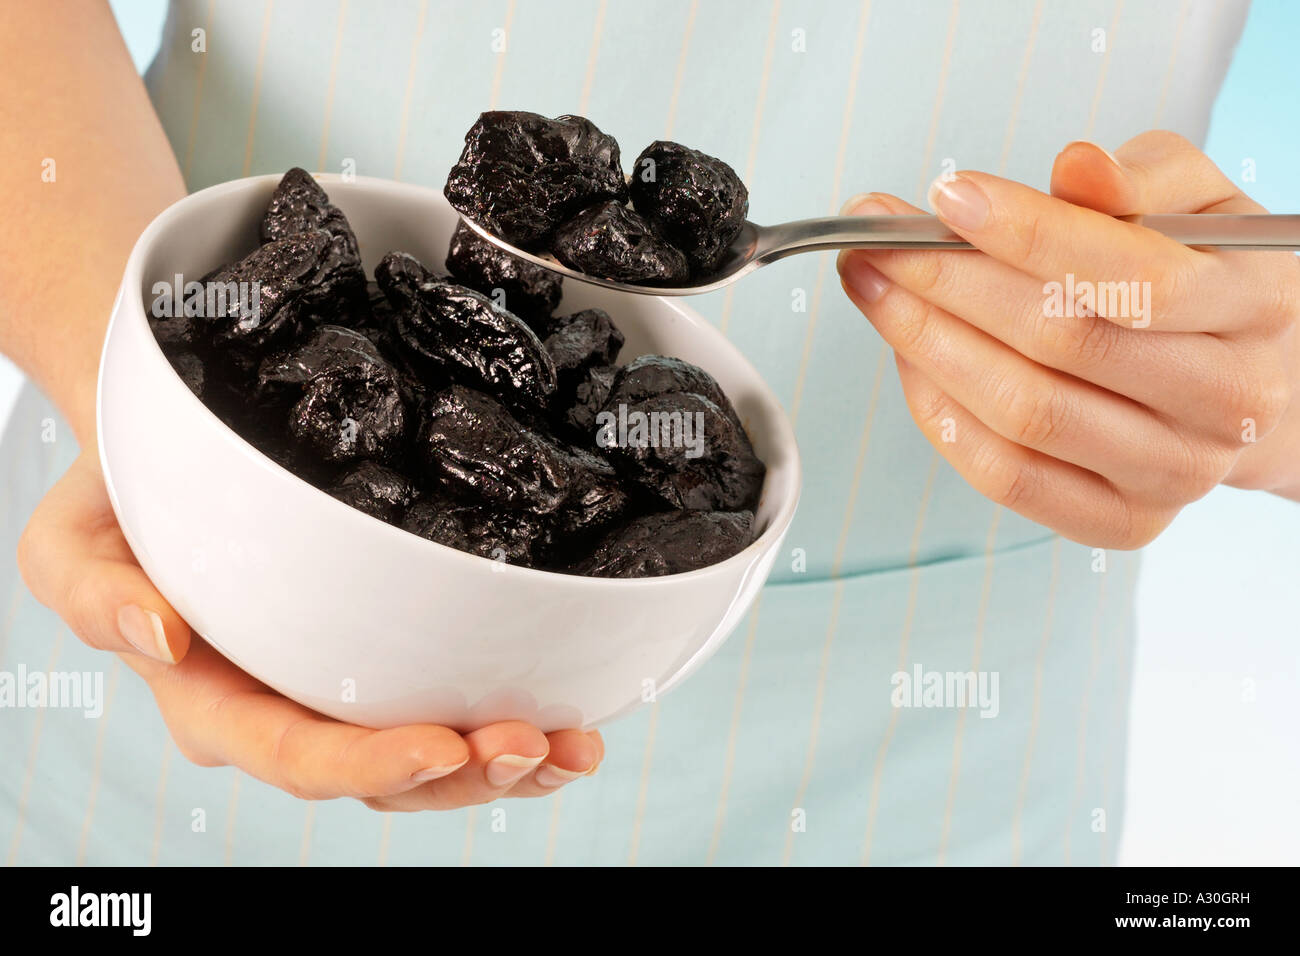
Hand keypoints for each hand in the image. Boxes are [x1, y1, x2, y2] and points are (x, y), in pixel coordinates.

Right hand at [18, 449, 602, 808]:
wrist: (172, 467)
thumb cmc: (124, 503)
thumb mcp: (68, 540)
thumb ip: (91, 592)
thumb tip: (160, 637)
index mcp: (215, 700)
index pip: (292, 754)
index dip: (366, 761)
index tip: (442, 746)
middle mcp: (286, 711)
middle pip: (378, 772)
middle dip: (463, 771)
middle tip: (534, 743)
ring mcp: (341, 694)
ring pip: (429, 758)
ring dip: (506, 761)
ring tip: (574, 744)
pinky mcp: (386, 663)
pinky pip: (451, 707)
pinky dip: (513, 718)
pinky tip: (571, 718)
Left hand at [837, 131, 1299, 546]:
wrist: (1257, 387)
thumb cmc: (1210, 280)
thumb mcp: (1200, 205)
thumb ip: (1142, 178)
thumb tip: (1077, 168)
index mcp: (1255, 305)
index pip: (1132, 274)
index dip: (1029, 233)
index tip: (947, 196)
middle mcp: (1225, 402)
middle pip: (1061, 344)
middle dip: (947, 285)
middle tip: (875, 243)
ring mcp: (1174, 473)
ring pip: (1024, 413)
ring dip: (927, 346)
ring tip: (876, 290)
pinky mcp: (1123, 522)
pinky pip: (1008, 477)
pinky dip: (943, 416)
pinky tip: (909, 359)